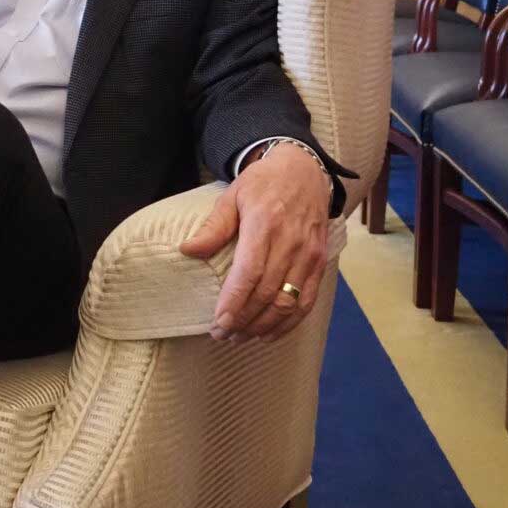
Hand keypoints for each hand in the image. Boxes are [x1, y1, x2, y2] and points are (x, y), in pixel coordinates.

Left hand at [179, 143, 331, 341]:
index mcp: (265, 224)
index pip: (250, 273)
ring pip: (288, 302)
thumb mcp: (233, 196)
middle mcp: (291, 243)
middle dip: (243, 320)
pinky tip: (270, 333)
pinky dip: (289, 322)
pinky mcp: (320, 262)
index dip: (234, 302)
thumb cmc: (263, 183)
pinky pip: (307, 300)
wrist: (304, 170)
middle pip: (268, 293)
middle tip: (222, 335)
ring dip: (264, 326)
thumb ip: (213, 227)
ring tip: (240, 338)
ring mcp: (309, 255)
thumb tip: (187, 250)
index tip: (218, 323)